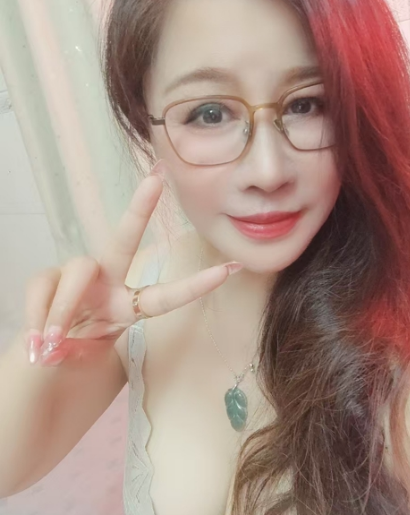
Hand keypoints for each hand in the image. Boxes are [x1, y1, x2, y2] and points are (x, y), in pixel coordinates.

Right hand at [22, 161, 241, 366]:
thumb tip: (65, 349)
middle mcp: (105, 283)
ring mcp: (74, 278)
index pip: (163, 295)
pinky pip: (43, 285)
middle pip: (124, 241)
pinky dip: (40, 315)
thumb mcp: (101, 360)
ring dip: (66, 307)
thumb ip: (97, 352)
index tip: (229, 270)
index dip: (193, 286)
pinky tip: (38, 341)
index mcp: (127, 305)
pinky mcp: (45, 280)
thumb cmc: (79, 362)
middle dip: (140, 209)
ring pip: (79, 268)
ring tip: (54, 343)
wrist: (42, 370)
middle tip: (156, 181)